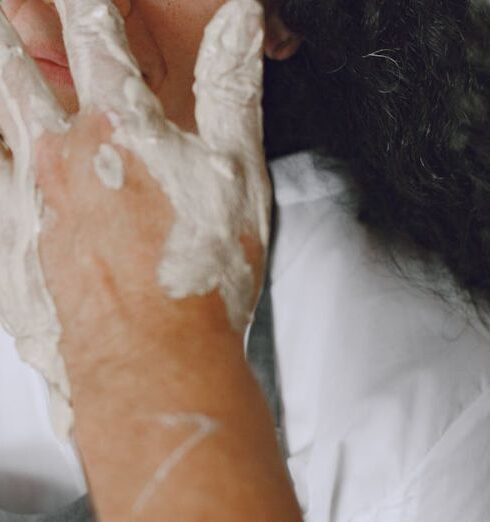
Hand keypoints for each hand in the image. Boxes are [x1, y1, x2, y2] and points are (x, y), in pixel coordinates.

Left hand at [0, 0, 268, 435]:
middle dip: (9, 32)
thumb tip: (237, 21)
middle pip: (16, 70)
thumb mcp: (236, 170)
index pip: (96, 32)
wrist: (155, 360)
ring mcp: (26, 208)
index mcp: (117, 130)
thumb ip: (232, 88)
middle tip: (6, 16)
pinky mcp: (11, 256)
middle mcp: (59, 160)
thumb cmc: (200, 273)